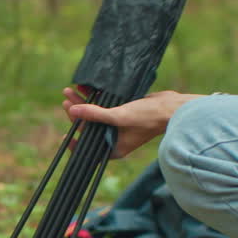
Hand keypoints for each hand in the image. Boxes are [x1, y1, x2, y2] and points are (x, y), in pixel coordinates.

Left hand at [61, 87, 201, 158]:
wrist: (171, 108)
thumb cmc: (147, 118)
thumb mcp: (119, 117)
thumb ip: (95, 114)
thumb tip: (72, 111)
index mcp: (113, 148)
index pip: (88, 149)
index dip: (75, 142)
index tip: (66, 133)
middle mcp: (114, 138)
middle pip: (89, 127)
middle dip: (76, 114)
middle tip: (66, 100)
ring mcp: (118, 125)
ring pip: (95, 115)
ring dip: (83, 103)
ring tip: (70, 90)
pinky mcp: (123, 112)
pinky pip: (104, 106)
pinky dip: (94, 98)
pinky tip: (85, 88)